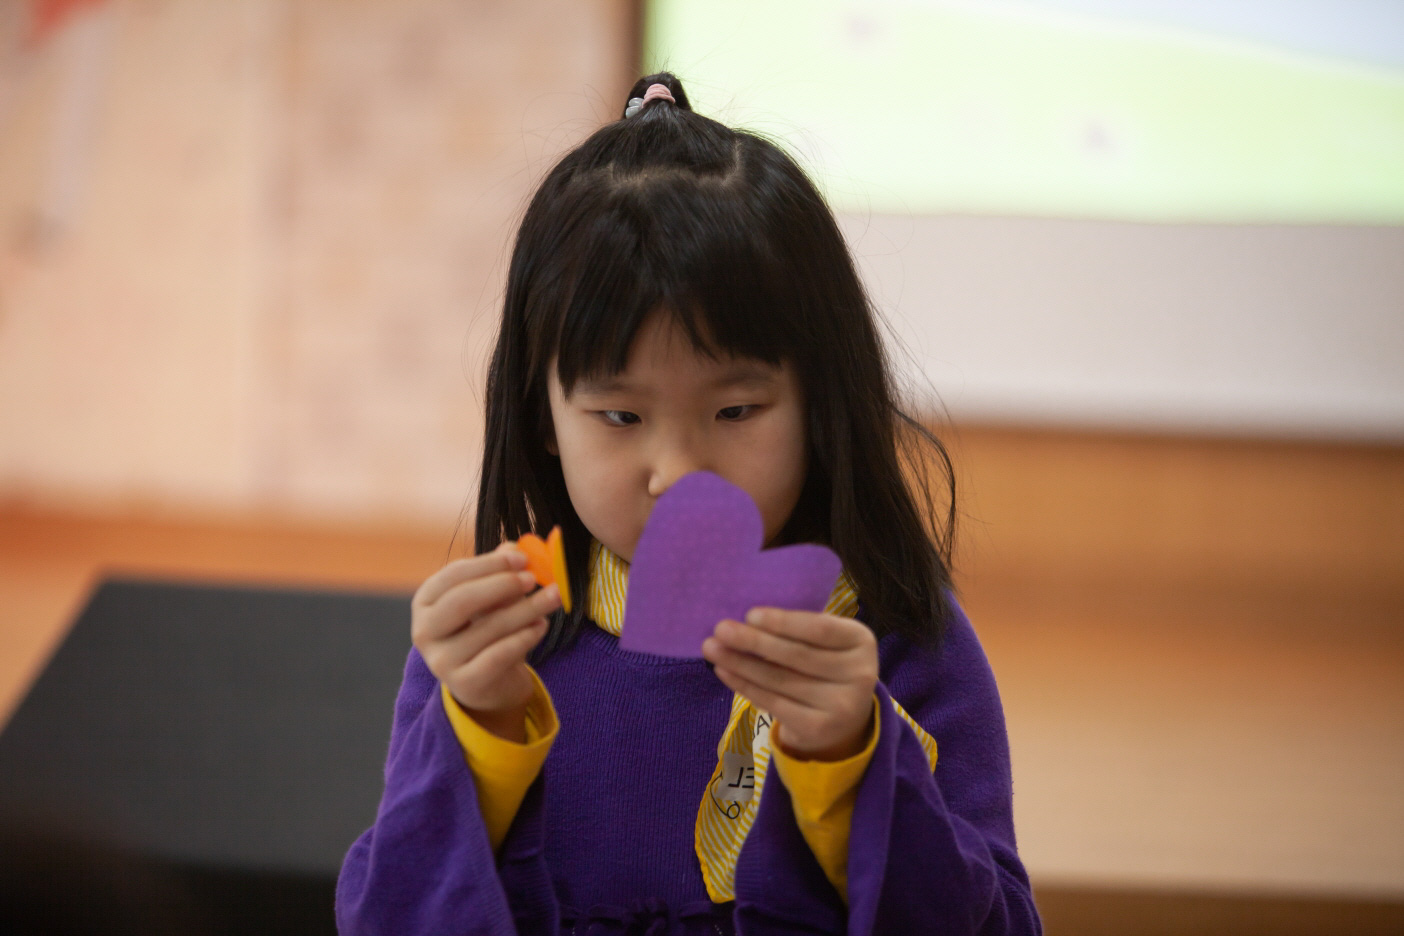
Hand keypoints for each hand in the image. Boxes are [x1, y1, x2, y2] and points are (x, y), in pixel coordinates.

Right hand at [411, 542, 560, 738]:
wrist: (491, 682)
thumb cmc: (487, 629)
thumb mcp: (492, 597)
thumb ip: (500, 571)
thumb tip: (515, 546)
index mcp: (426, 601)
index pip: (454, 575)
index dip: (490, 564)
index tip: (523, 558)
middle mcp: (425, 631)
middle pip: (461, 600)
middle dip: (502, 585)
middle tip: (533, 578)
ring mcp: (441, 661)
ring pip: (487, 628)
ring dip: (526, 609)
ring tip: (552, 598)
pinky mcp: (465, 684)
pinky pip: (498, 656)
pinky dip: (524, 638)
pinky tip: (541, 625)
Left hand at [702, 608, 878, 761]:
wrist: (844, 720)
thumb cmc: (825, 666)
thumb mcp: (826, 644)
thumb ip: (798, 630)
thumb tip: (744, 619)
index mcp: (861, 641)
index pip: (820, 629)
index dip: (784, 622)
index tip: (750, 614)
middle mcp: (860, 674)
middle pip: (797, 655)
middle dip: (754, 641)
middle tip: (720, 629)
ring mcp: (842, 705)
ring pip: (781, 680)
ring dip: (741, 663)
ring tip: (712, 649)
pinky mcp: (819, 728)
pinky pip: (774, 703)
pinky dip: (745, 685)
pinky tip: (724, 672)